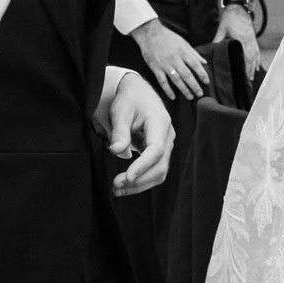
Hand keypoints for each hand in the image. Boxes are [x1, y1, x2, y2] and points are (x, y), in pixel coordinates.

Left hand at [100, 71, 173, 194]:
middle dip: (139, 179)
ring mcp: (165, 145)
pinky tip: (125, 185)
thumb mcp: (121, 111)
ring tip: (117, 189)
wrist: (138, 93)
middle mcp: (167, 136)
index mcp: (160, 123)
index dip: (143, 165)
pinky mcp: (159, 152)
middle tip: (115, 185)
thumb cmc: (130, 99)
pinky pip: (155, 170)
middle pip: (160, 165)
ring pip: (159, 172)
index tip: (127, 177)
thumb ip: (120, 131)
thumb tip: (116, 151)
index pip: (156, 149)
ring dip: (140, 184)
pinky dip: (141, 180)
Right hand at [132, 18, 210, 100]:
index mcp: (183, 52)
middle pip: (187, 75)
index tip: (207, 82)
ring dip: (184, 90)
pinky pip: (162, 81)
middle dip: (194, 86)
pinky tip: (173, 97)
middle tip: (200, 94)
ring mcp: (165, 65)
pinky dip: (168, 90)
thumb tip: (204, 62)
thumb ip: (194, 53)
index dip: (202, 74)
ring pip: (176, 80)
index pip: (195, 65)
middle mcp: (175, 59)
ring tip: (190, 97)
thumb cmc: (169, 38)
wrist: (150, 34)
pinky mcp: (156, 68)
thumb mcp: (184, 42)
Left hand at [220, 3, 263, 82]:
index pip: (244, 56)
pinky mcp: (253, 38)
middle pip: (251, 59)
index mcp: (241, 39)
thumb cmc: (230, 17)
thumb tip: (211, 48)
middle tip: (249, 81)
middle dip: (250, 70)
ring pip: (255, 56)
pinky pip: (257, 51)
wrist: (239, 7)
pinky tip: (257, 65)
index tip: (244, 76)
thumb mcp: (222, 28)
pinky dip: (257, 59)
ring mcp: (252, 40)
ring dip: (254, 67)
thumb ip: (217, 39)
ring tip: (253, 76)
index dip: (245, 67)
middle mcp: (249, 41)